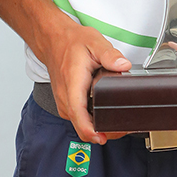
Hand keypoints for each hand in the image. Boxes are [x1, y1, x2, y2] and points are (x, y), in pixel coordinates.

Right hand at [40, 16, 130, 144]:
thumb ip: (110, 55)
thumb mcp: (94, 42)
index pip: (78, 113)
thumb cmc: (71, 41)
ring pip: (78, 124)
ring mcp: (63, 101)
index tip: (101, 137)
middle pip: (80, 125)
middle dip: (100, 133)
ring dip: (95, 128)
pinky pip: (77, 119)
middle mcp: (65, 96)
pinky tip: (101, 115)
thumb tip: (123, 66)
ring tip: (115, 123)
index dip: (89, 130)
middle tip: (121, 129)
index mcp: (73, 82)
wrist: (53, 39)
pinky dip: (89, 122)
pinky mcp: (65, 102)